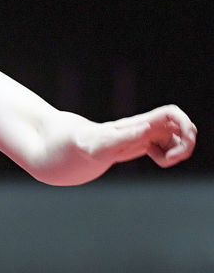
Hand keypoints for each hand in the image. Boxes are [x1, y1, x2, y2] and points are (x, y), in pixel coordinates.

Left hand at [78, 104, 196, 167]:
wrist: (86, 146)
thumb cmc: (93, 143)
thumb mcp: (108, 143)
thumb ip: (128, 136)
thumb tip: (148, 127)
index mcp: (143, 121)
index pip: (171, 112)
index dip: (185, 122)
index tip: (186, 139)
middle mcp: (151, 125)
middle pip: (183, 127)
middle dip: (186, 144)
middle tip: (171, 158)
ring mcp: (153, 134)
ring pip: (180, 141)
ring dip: (178, 153)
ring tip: (160, 159)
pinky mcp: (152, 143)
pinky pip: (171, 150)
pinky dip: (169, 158)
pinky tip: (154, 157)